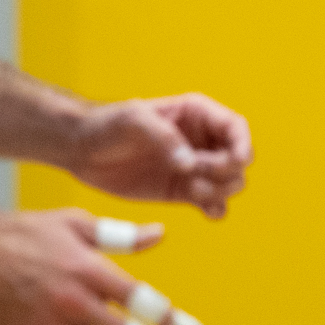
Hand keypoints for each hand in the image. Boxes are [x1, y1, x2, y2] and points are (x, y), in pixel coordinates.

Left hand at [70, 95, 252, 217]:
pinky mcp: (182, 190)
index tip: (236, 160)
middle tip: (195, 174)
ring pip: (230, 182)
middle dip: (226, 171)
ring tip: (192, 191)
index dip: (243, 144)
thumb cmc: (107, 124)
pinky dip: (216, 208)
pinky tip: (206, 211)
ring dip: (220, 191)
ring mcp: (193, 167)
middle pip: (238, 158)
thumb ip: (164, 137)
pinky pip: (213, 202)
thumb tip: (190, 162)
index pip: (235, 127)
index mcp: (196, 113)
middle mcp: (201, 140)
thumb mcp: (132, 120)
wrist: (82, 148)